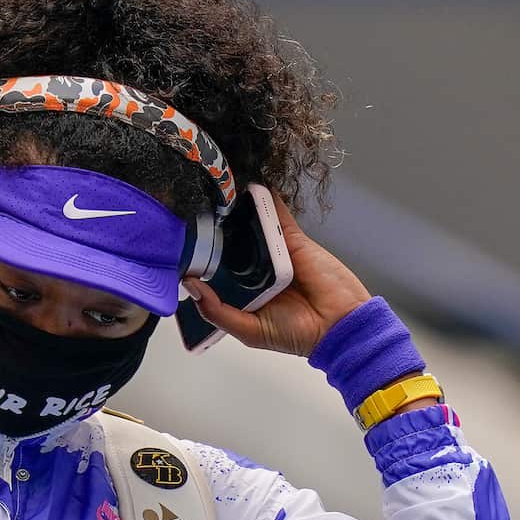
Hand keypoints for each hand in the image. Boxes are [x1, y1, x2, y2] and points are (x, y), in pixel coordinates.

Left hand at [183, 193, 371, 356]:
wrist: (340, 326)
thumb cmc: (296, 334)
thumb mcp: (249, 331)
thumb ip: (216, 311)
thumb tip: (190, 285)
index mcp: (243, 292)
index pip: (216, 270)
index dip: (200, 257)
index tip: (180, 243)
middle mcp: (256, 270)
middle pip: (231, 244)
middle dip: (214, 229)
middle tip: (191, 210)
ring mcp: (274, 252)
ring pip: (251, 226)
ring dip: (236, 210)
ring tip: (213, 192)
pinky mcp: (293, 240)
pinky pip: (276, 216)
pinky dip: (265, 200)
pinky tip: (248, 185)